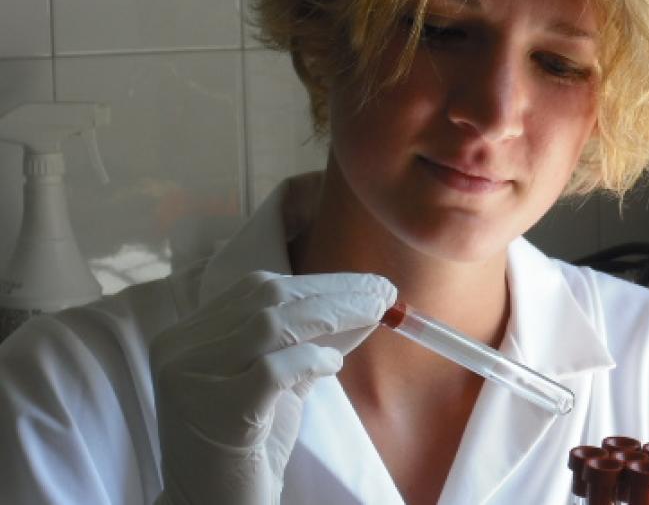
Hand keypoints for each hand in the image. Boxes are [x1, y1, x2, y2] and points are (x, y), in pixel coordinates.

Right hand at [150, 271, 396, 504]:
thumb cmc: (247, 447)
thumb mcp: (278, 384)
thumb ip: (308, 343)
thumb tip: (364, 303)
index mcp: (189, 336)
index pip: (259, 289)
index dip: (318, 284)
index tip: (367, 285)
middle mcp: (180, 350)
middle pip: (267, 298)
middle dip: (334, 292)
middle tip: (385, 293)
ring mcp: (191, 379)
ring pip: (270, 325)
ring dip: (334, 315)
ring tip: (376, 314)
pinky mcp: (214, 412)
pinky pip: (272, 370)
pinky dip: (310, 359)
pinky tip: (333, 363)